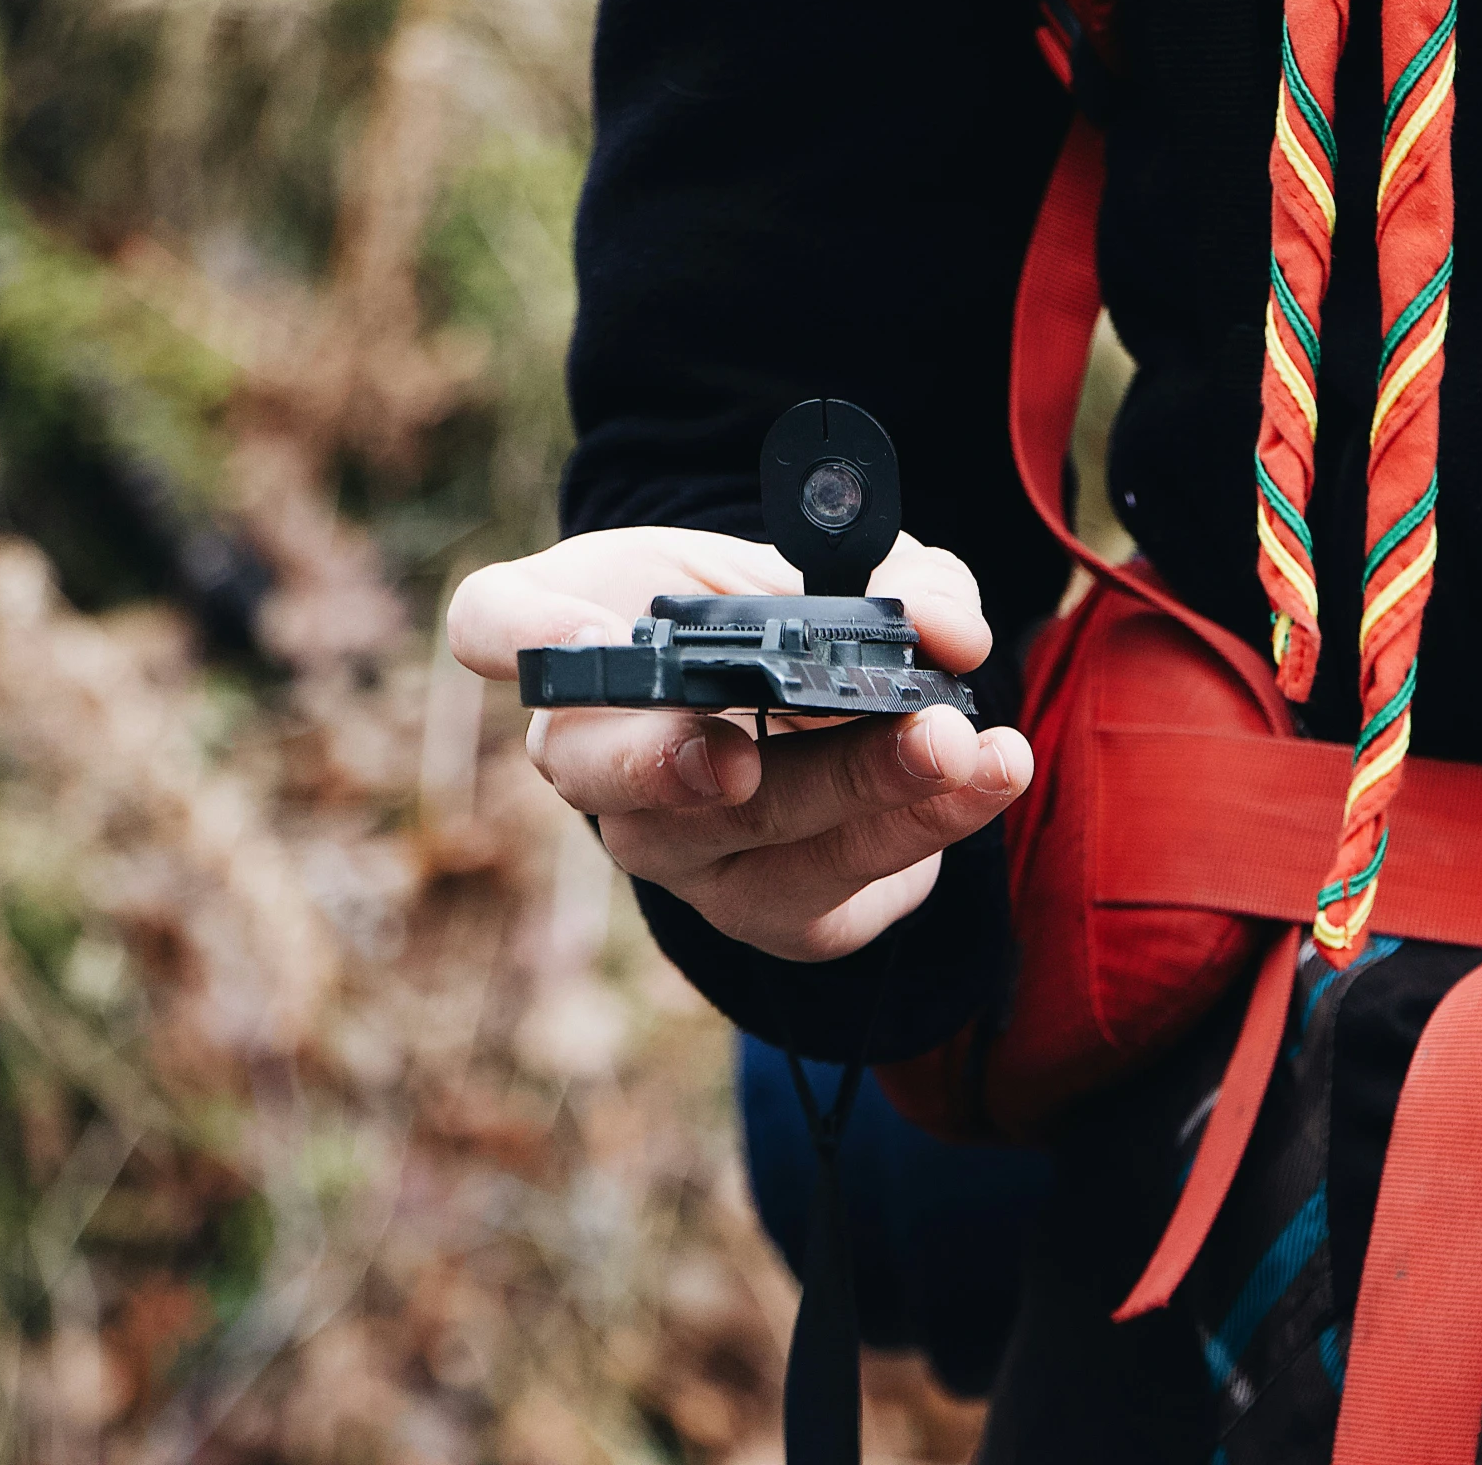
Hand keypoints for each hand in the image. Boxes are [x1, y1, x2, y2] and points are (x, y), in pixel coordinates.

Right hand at [447, 526, 1033, 961]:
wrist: (828, 721)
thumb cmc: (792, 625)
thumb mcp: (840, 570)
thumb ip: (898, 582)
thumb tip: (952, 632)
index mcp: (586, 634)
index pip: (494, 622)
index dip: (525, 631)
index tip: (588, 629)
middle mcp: (600, 755)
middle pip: (601, 773)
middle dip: (678, 767)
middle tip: (743, 756)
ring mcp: (675, 848)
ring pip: (746, 836)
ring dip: (860, 788)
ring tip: (957, 742)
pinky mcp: (765, 911)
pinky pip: (834, 890)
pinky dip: (924, 830)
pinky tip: (986, 781)